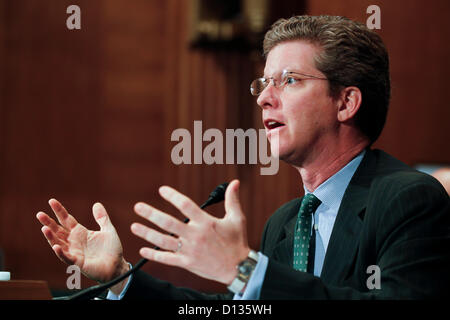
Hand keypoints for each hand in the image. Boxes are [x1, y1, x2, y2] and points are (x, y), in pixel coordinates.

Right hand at [36, 199, 128, 288]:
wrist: (117, 266)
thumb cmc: (112, 249)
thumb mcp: (108, 230)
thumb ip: (102, 218)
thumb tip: (96, 204)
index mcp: (80, 232)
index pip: (66, 219)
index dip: (59, 211)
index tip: (51, 201)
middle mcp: (74, 241)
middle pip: (58, 230)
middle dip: (49, 223)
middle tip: (39, 214)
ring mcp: (74, 252)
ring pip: (59, 243)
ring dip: (51, 237)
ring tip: (44, 228)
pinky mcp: (78, 262)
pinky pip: (67, 257)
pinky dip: (61, 253)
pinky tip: (56, 246)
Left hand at [130, 179, 250, 284]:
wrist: (238, 268)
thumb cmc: (237, 242)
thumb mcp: (237, 219)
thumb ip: (233, 200)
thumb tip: (235, 183)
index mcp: (206, 223)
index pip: (185, 205)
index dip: (172, 196)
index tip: (162, 190)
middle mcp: (195, 236)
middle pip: (168, 223)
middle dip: (151, 214)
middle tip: (138, 207)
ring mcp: (190, 251)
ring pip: (163, 241)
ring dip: (147, 233)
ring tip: (134, 226)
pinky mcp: (187, 264)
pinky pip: (167, 259)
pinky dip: (154, 255)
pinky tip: (143, 250)